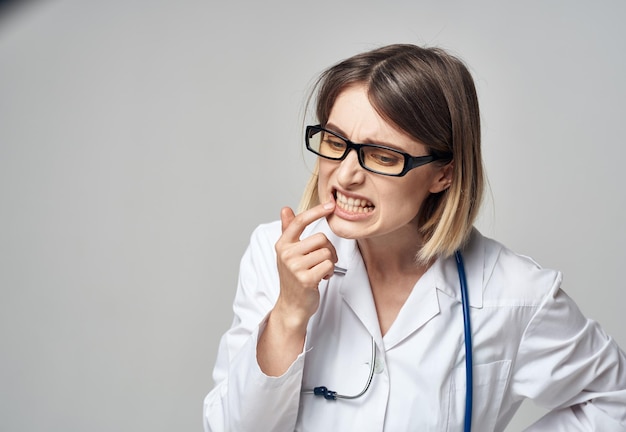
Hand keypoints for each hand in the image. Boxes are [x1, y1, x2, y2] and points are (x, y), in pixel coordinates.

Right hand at [273, 201, 336, 330]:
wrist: (292, 306)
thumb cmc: (293, 278)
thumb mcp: (288, 253)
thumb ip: (287, 230)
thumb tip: (285, 209)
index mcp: (282, 244)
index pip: (300, 221)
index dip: (316, 211)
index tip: (330, 205)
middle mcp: (286, 254)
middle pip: (321, 238)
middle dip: (329, 250)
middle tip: (323, 261)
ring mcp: (295, 267)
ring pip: (327, 253)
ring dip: (329, 263)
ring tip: (320, 271)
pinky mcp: (305, 279)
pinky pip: (328, 265)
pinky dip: (329, 272)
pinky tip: (321, 278)